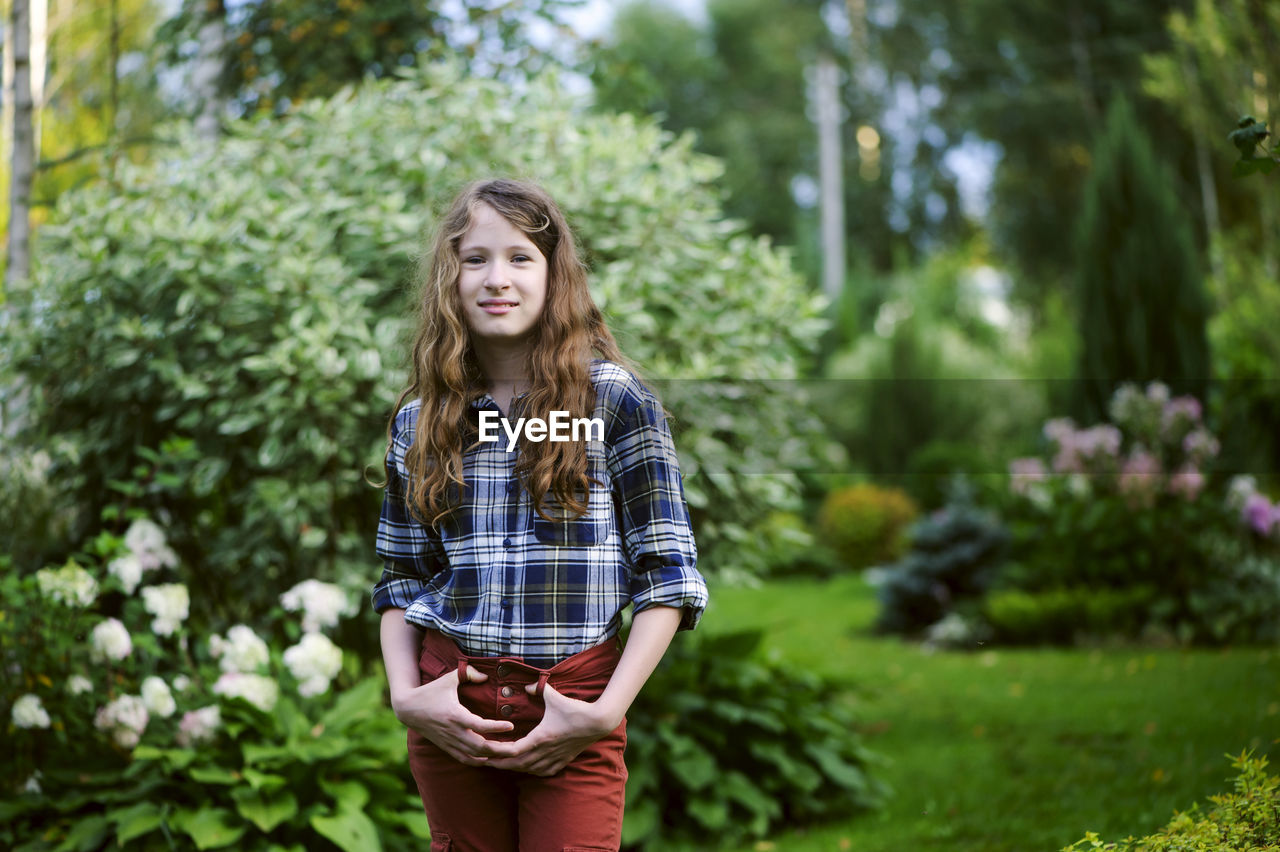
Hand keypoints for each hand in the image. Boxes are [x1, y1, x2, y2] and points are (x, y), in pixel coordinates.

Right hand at [391, 665, 519, 765]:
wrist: (408, 709)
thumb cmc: (430, 691)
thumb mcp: (449, 678)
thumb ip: (468, 673)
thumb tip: (486, 676)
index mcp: (454, 715)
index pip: (479, 725)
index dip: (496, 727)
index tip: (511, 725)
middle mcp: (453, 731)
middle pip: (480, 747)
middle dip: (500, 750)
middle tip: (518, 748)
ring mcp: (449, 742)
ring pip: (474, 756)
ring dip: (492, 757)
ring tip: (507, 754)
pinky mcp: (446, 747)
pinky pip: (464, 759)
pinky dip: (478, 761)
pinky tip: (490, 759)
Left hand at [486, 683, 620, 776]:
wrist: (599, 722)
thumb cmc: (576, 709)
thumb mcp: (555, 697)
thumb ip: (539, 688)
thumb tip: (526, 685)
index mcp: (541, 737)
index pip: (513, 751)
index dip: (497, 752)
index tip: (485, 751)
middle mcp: (546, 751)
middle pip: (517, 764)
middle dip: (499, 764)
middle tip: (485, 762)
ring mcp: (555, 758)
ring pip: (529, 770)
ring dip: (514, 768)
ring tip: (501, 765)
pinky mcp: (563, 760)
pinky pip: (543, 772)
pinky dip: (531, 771)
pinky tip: (527, 768)